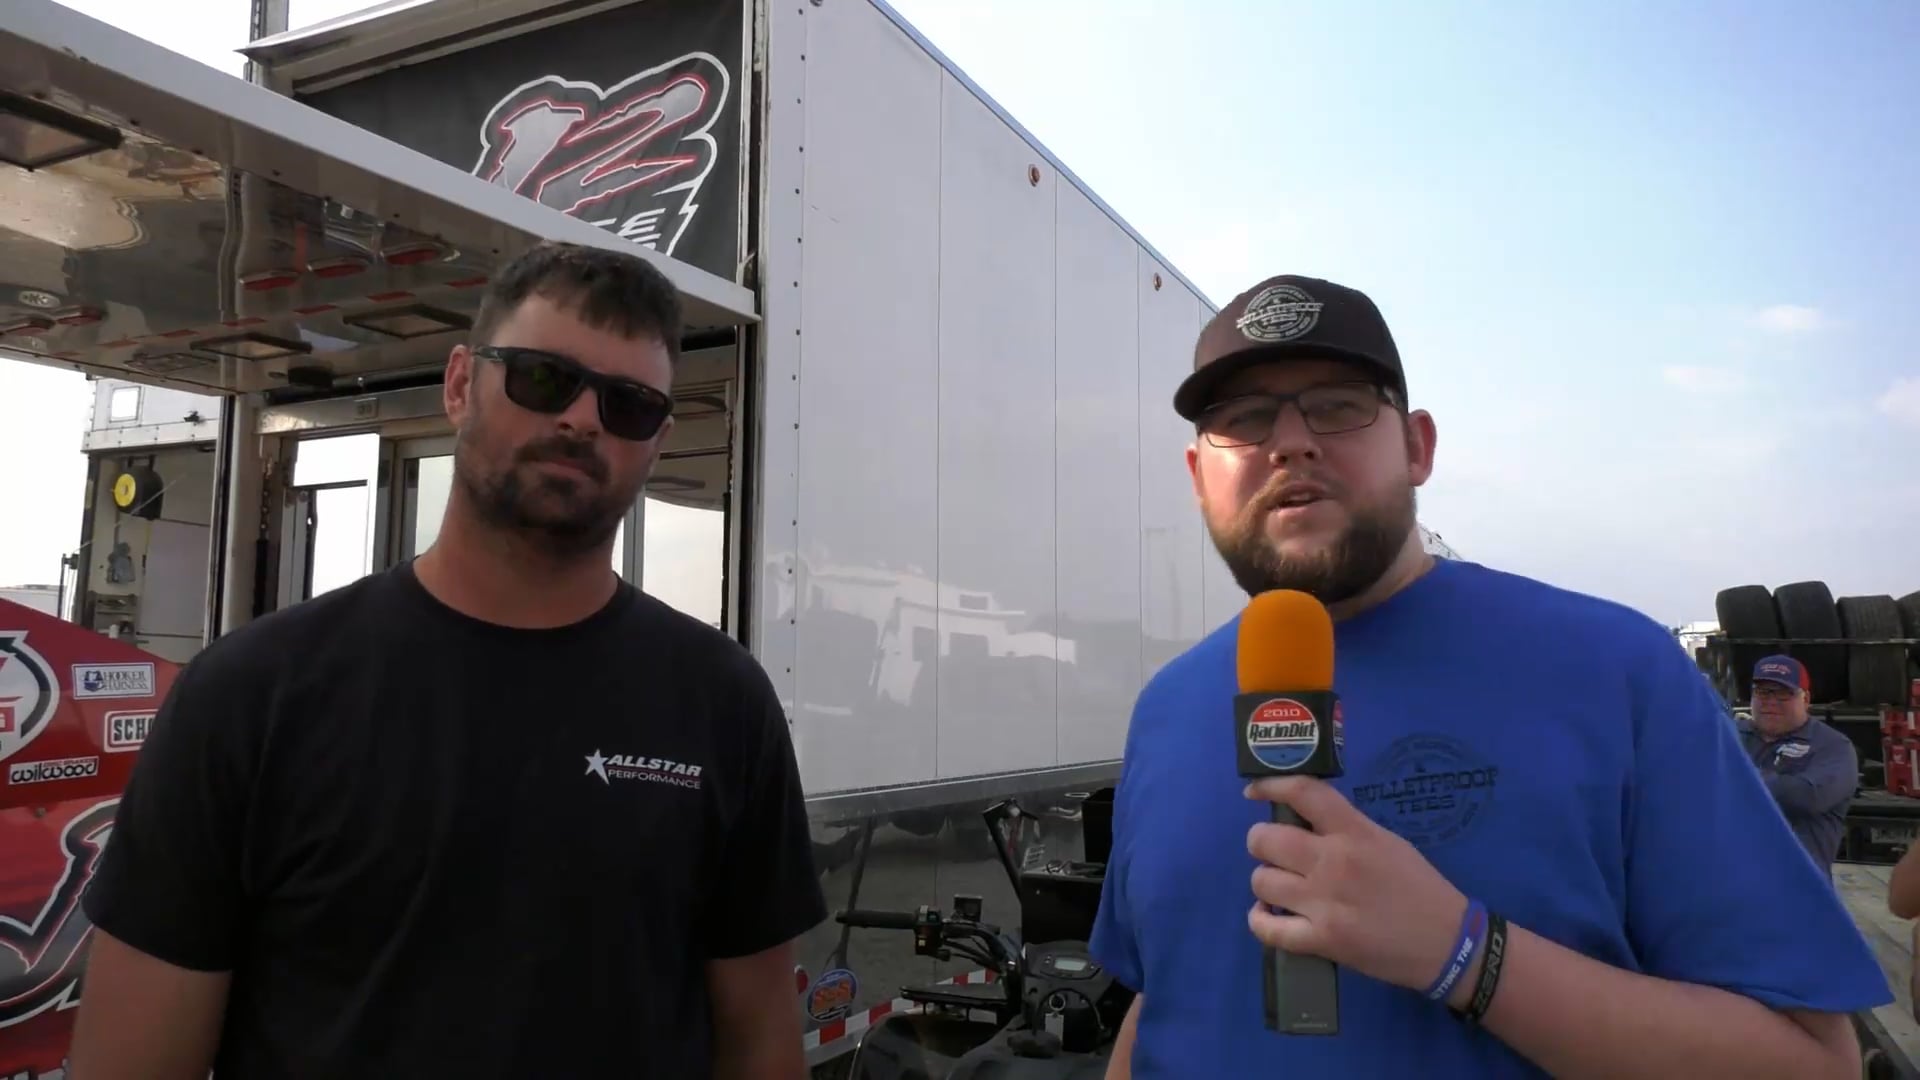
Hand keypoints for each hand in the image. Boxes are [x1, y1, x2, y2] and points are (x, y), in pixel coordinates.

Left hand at [1245, 775, 1470, 997]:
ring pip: (1261, 881)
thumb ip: (1346, 829)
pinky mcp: (1322, 940)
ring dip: (1265, 883)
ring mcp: (1324, 903)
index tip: (1254, 793)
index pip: (1303, 793)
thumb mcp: (1387, 842)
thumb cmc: (1420, 888)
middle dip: (1261, 843)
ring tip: (1282, 888)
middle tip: (1274, 853)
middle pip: (1265, 839)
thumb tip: (1305, 821)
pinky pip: (1267, 928)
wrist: (1447, 943)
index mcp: (1354, 832)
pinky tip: (1268, 915)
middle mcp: (1334, 862)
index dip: (1270, 785)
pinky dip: (1260, 920)